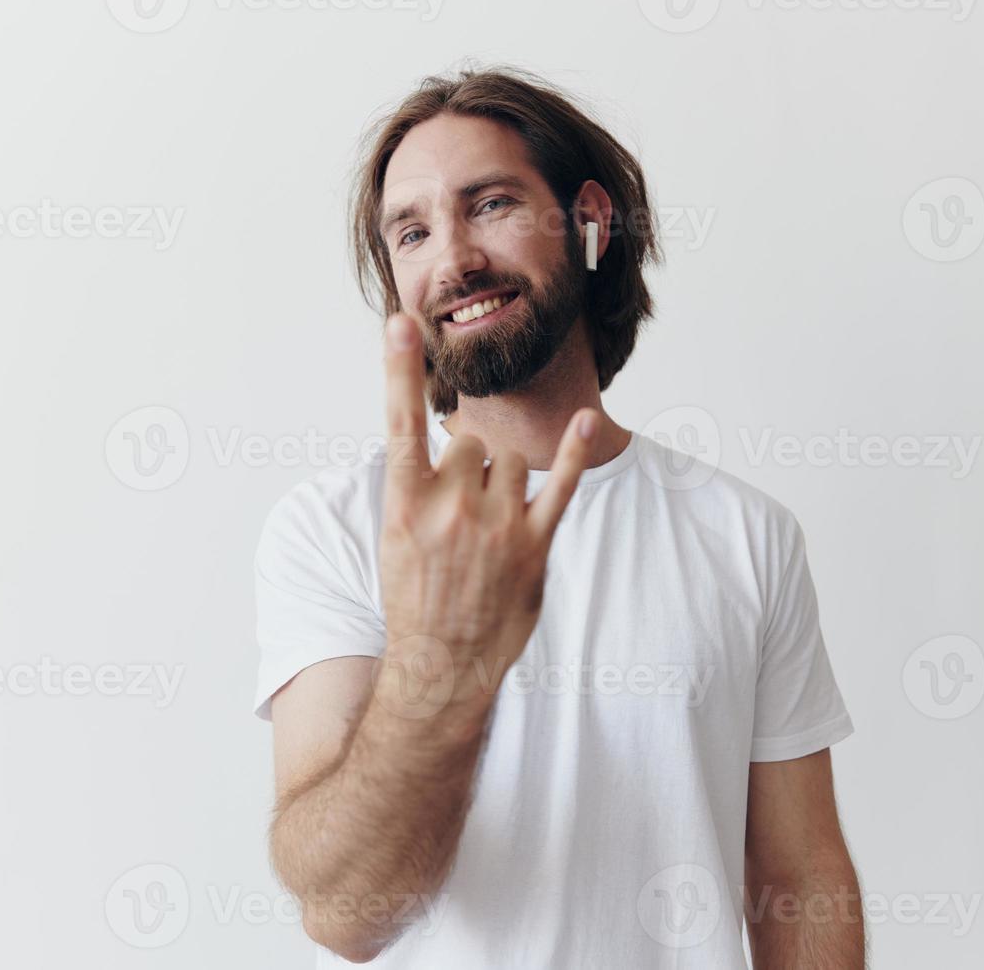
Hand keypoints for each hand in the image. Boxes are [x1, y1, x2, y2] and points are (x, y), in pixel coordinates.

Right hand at [374, 312, 594, 714]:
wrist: (440, 662)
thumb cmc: (416, 596)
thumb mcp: (396, 537)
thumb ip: (418, 485)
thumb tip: (441, 441)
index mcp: (407, 502)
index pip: (401, 423)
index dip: (398, 369)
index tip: (401, 322)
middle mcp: (451, 507)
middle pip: (472, 441)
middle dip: (470, 463)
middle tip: (461, 510)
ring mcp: (496, 525)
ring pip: (510, 459)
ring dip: (504, 478)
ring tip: (490, 523)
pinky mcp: (534, 544)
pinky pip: (560, 485)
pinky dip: (575, 451)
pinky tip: (587, 419)